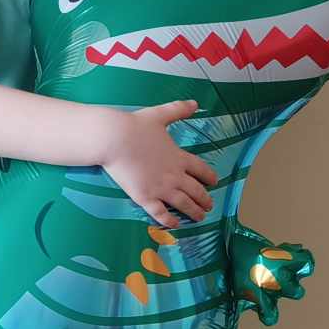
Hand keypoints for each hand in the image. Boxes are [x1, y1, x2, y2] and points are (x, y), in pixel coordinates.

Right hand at [99, 100, 218, 226]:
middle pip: (196, 190)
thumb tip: (195, 103)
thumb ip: (178, 110)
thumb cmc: (135, 126)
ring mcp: (160, 188)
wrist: (114, 139)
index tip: (214, 182)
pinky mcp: (145, 197)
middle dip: (204, 199)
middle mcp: (174, 175)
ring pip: (183, 204)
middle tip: (209, 206)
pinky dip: (169, 220)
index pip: (200, 169)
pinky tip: (175, 225)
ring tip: (200, 217)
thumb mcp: (160, 115)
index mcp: (179, 157)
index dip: (209, 177)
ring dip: (193, 211)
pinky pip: (161, 213)